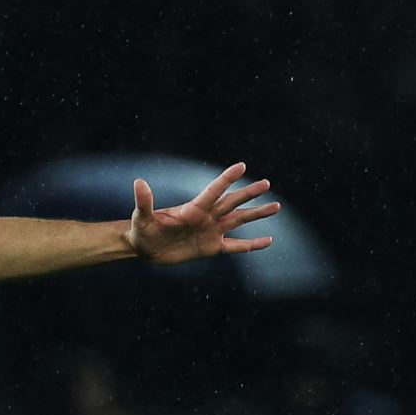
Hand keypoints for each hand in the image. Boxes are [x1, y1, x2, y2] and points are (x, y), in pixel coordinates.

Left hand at [128, 161, 279, 264]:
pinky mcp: (212, 248)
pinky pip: (237, 246)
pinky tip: (269, 241)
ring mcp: (211, 232)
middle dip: (249, 193)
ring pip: (239, 221)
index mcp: (192, 208)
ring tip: (276, 206)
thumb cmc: (141, 230)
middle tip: (267, 183)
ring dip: (257, 214)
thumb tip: (139, 182)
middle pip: (232, 202)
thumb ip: (144, 201)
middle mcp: (206, 217)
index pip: (213, 190)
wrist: (144, 248)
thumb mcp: (142, 217)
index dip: (227, 178)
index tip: (242, 166)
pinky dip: (253, 244)